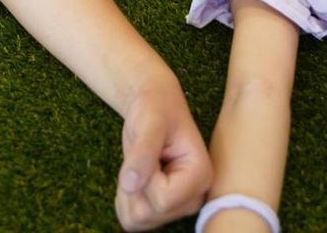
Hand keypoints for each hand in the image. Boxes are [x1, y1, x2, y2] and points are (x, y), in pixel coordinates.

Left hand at [115, 81, 211, 230]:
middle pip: (151, 214)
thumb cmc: (155, 109)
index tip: (151, 150)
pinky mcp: (163, 211)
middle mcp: (194, 197)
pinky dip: (125, 199)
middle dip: (136, 185)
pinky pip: (131, 221)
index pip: (163, 200)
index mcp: (201, 176)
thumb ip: (143, 152)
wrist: (153, 106)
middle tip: (143, 155)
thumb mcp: (150, 123)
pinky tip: (137, 175)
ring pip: (139, 220)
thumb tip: (129, 185)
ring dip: (128, 192)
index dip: (146, 177)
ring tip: (141, 163)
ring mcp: (179, 207)